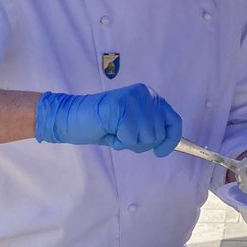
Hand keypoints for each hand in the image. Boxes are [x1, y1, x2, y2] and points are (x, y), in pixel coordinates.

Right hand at [34, 86, 182, 156]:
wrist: (72, 118)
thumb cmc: (102, 125)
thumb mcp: (133, 126)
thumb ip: (150, 129)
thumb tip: (170, 144)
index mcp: (149, 96)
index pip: (174, 121)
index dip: (171, 140)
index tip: (160, 152)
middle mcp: (145, 94)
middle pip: (159, 134)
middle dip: (141, 143)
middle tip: (122, 136)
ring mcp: (134, 100)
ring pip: (147, 138)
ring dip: (129, 143)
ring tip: (114, 131)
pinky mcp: (122, 108)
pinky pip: (130, 138)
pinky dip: (119, 142)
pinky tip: (109, 131)